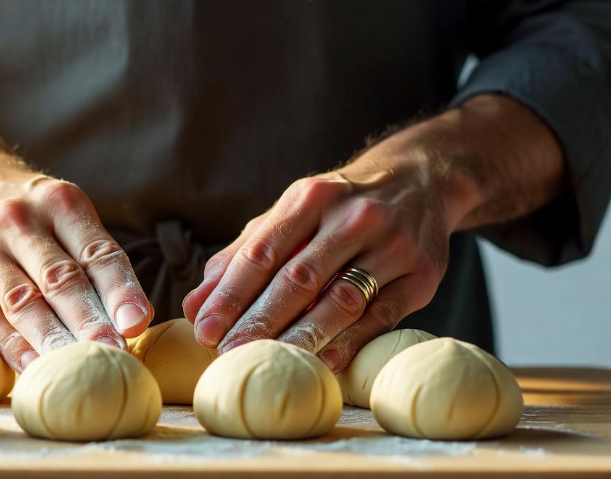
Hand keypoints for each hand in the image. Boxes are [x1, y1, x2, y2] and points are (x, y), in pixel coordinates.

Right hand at [0, 155, 153, 371]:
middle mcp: (19, 222)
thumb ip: (93, 255)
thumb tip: (134, 315)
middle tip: (114, 353)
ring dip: (53, 338)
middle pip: (61, 279)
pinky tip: (33, 365)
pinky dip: (11, 344)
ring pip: (23, 301)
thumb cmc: (21, 206)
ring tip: (77, 366)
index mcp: (58, 203)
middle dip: (90, 321)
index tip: (137, 322)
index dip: (119, 289)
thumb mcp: (59, 209)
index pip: (96, 252)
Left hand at [183, 95, 564, 372]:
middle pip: (298, 278)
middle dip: (260, 320)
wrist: (420, 180)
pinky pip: (383, 315)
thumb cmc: (338, 207)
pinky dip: (352, 341)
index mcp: (310, 198)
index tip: (204, 329)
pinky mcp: (422, 274)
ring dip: (303, 336)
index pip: (262, 252)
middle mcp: (352, 217)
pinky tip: (326, 362)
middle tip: (229, 353)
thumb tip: (194, 306)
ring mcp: (392, 245)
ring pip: (341, 299)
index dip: (230, 294)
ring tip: (272, 362)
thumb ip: (241, 256)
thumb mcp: (291, 214)